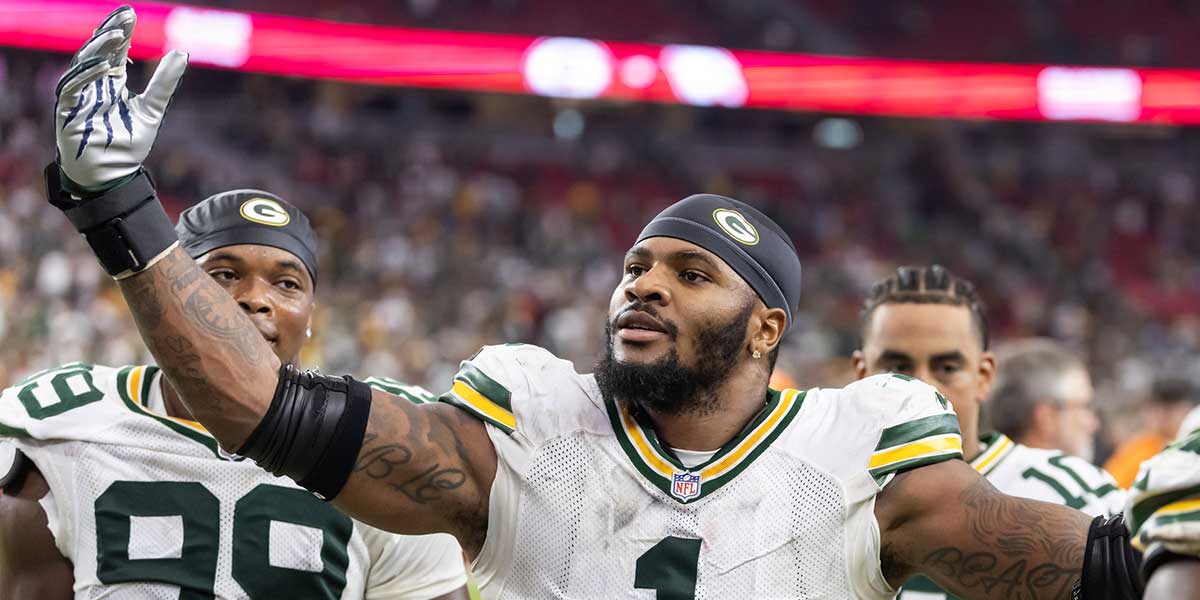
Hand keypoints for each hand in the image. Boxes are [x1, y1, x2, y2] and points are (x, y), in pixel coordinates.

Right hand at [54, 5, 187, 194]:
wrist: (112, 175)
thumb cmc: (129, 145)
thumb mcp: (152, 109)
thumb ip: (163, 83)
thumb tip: (181, 52)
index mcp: (111, 83)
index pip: (114, 52)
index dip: (121, 33)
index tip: (131, 16)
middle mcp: (93, 85)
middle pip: (98, 52)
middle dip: (110, 33)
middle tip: (125, 17)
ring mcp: (79, 96)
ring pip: (83, 64)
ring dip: (99, 48)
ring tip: (118, 35)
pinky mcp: (68, 110)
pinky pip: (72, 87)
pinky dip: (88, 75)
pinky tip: (106, 66)